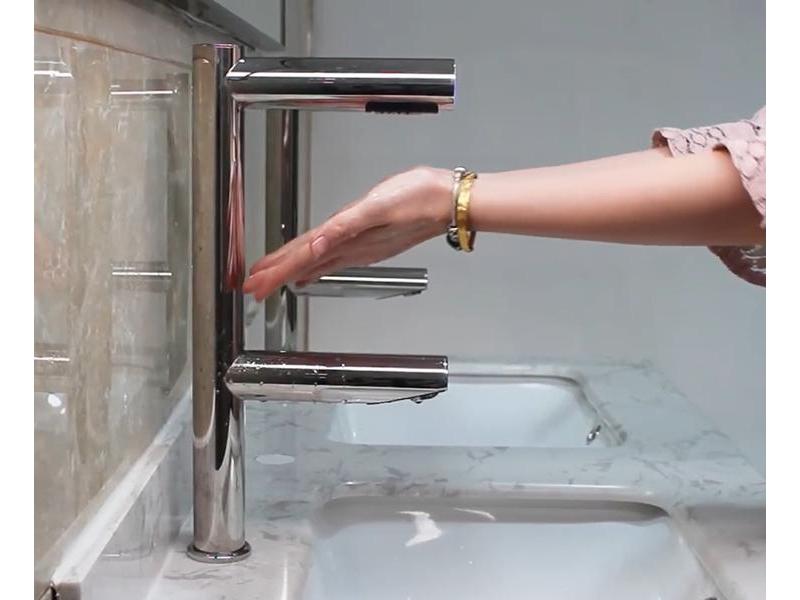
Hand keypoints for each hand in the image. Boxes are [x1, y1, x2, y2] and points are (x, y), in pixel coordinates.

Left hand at [243, 166, 451, 300]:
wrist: (449, 202)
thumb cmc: (419, 199)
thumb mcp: (377, 207)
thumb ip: (345, 226)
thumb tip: (317, 243)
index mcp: (351, 239)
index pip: (304, 258)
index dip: (277, 270)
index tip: (256, 283)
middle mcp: (354, 248)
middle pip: (306, 264)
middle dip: (278, 275)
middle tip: (253, 287)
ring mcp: (362, 247)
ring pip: (318, 262)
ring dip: (294, 271)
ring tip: (274, 279)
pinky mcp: (370, 241)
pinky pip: (335, 258)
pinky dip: (317, 264)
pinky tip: (313, 266)